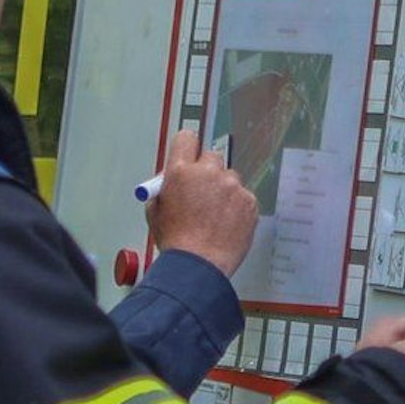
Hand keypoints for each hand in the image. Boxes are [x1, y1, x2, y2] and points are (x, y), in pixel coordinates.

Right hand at [146, 128, 258, 275]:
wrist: (198, 265)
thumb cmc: (176, 243)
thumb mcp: (156, 212)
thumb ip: (163, 190)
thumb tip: (170, 182)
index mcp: (180, 171)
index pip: (187, 138)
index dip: (187, 147)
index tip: (189, 155)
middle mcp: (207, 172)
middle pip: (211, 157)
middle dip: (207, 172)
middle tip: (202, 193)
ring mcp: (231, 186)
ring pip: (230, 178)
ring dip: (224, 191)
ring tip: (215, 216)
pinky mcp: (249, 200)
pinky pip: (243, 196)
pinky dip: (237, 207)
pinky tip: (226, 225)